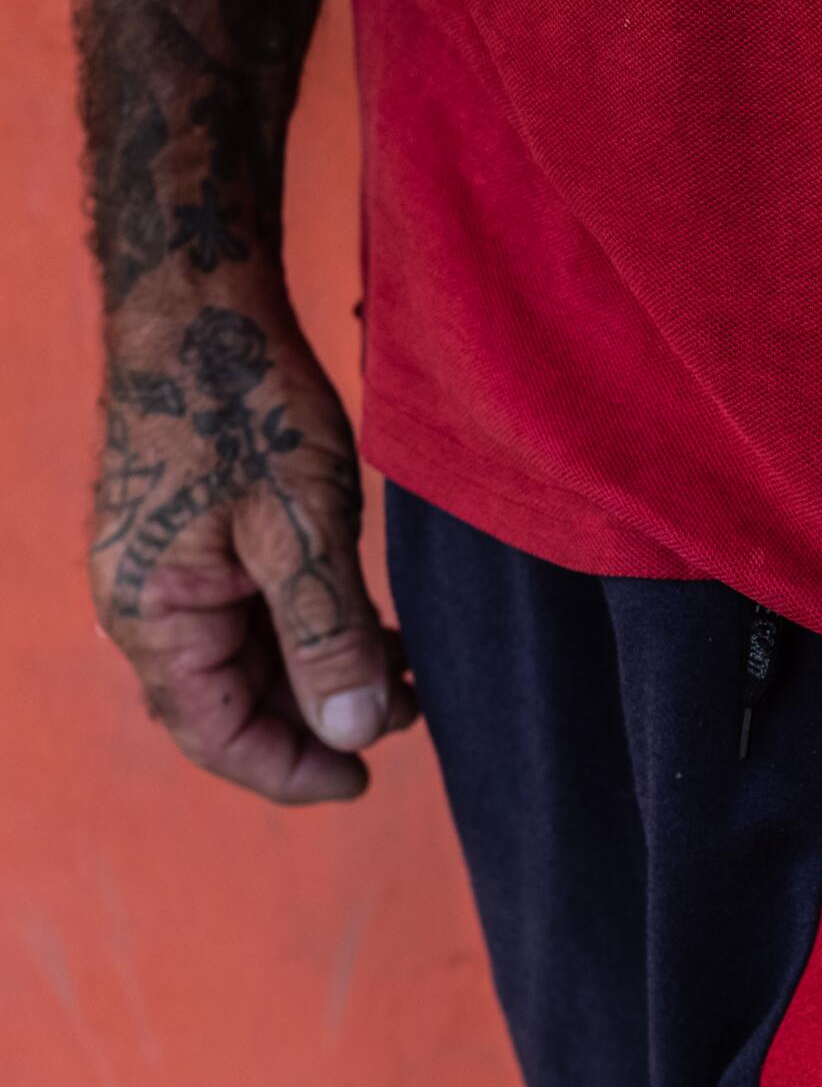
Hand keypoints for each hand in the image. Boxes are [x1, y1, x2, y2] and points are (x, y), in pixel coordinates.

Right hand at [88, 305, 414, 803]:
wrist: (202, 305)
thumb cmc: (244, 404)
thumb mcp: (303, 526)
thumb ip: (327, 635)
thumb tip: (355, 733)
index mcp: (153, 614)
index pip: (217, 733)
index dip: (291, 770)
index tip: (362, 781)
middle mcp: (145, 604)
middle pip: (233, 703)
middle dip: (319, 721)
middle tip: (409, 715)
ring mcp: (167, 570)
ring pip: (247, 659)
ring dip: (321, 677)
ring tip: (405, 675)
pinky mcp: (194, 539)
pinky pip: (249, 614)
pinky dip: (308, 633)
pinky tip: (371, 628)